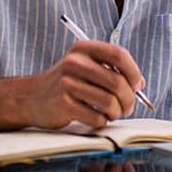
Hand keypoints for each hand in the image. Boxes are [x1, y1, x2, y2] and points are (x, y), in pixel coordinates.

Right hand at [20, 40, 144, 129]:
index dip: (133, 71)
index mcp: (84, 49)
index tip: (136, 85)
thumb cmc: (65, 83)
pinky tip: (96, 118)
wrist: (31, 97)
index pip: (119, 54)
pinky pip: (96, 118)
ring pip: (109, 102)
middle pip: (117, 82)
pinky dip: (102, 122)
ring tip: (112, 113)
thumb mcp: (85, 67)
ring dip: (116, 112)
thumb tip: (139, 85)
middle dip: (129, 99)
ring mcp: (67, 83)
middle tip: (128, 107)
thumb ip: (111, 71)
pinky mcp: (63, 104)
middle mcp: (75, 62)